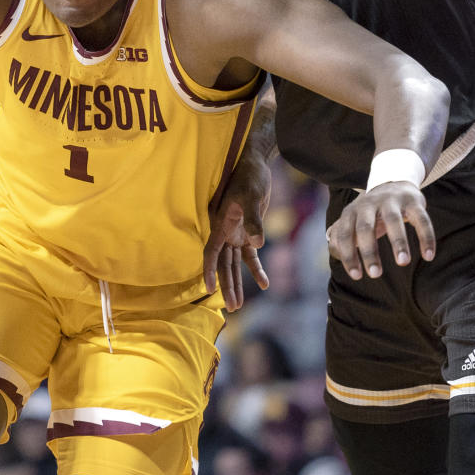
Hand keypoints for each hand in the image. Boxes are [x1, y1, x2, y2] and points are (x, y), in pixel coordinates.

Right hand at [205, 154, 271, 311]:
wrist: (255, 165)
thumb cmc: (250, 177)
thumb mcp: (252, 196)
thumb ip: (254, 220)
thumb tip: (257, 244)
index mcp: (220, 224)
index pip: (211, 253)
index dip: (209, 271)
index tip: (210, 289)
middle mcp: (225, 232)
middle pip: (223, 264)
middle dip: (227, 286)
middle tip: (233, 308)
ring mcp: (236, 234)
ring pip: (234, 264)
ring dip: (238, 283)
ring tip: (239, 306)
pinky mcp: (248, 232)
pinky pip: (250, 256)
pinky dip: (256, 269)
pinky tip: (264, 285)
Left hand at [327, 181, 434, 279]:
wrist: (392, 182)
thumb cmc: (369, 212)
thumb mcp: (352, 220)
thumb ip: (340, 237)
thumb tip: (336, 253)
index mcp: (351, 211)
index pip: (345, 234)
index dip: (349, 255)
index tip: (357, 276)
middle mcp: (369, 204)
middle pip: (366, 227)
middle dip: (369, 252)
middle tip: (375, 274)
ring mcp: (391, 201)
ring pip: (394, 221)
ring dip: (398, 242)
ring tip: (402, 262)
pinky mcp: (413, 201)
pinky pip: (421, 219)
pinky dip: (426, 237)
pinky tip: (428, 256)